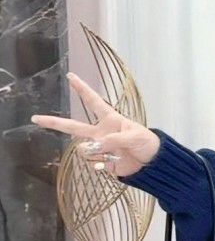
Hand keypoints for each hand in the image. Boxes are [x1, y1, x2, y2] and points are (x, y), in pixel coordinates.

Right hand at [30, 71, 159, 177]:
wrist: (151, 163)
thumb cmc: (146, 143)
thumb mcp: (134, 136)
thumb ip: (115, 139)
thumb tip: (96, 146)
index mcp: (110, 119)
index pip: (93, 102)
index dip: (82, 89)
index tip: (71, 76)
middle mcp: (100, 132)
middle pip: (73, 126)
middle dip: (54, 122)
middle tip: (36, 118)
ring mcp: (99, 148)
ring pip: (83, 149)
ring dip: (95, 152)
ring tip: (114, 154)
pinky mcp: (101, 162)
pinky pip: (93, 163)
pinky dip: (101, 164)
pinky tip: (113, 162)